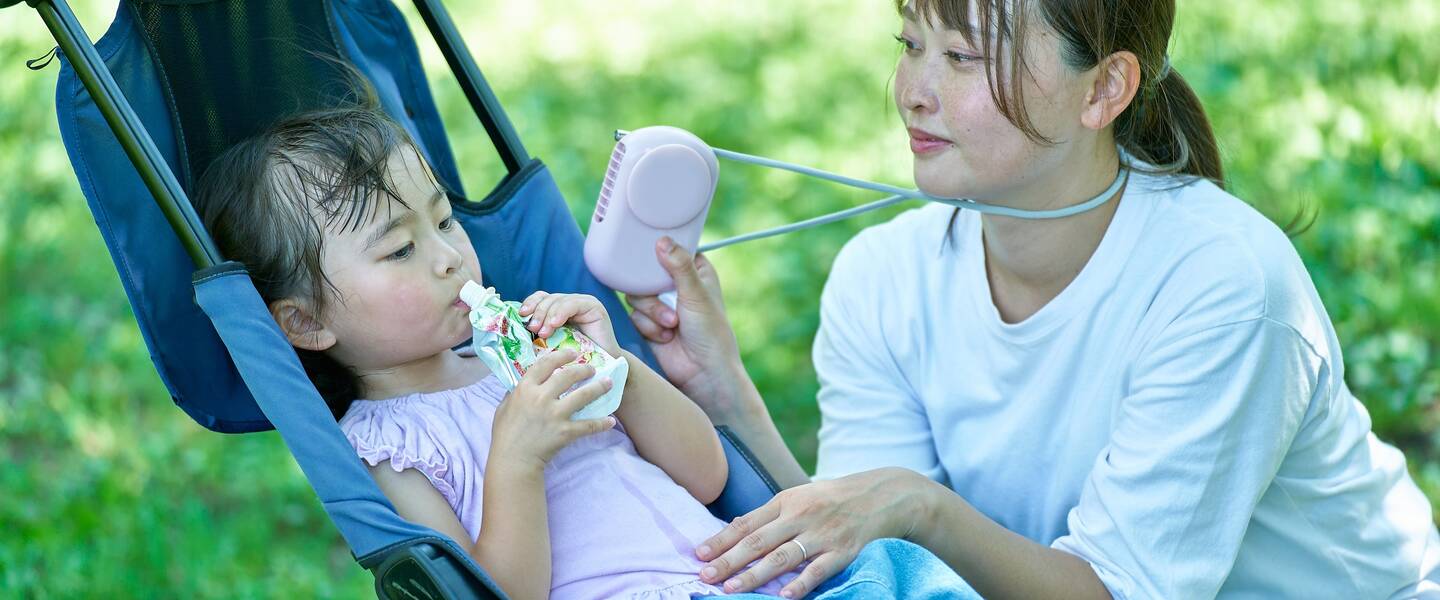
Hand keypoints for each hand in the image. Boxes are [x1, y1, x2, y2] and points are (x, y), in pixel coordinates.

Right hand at [490, 349, 617, 470]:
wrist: (513, 459)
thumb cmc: (505, 434)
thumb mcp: (504, 407)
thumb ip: (515, 393)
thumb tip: (524, 383)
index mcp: (525, 388)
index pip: (546, 364)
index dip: (561, 355)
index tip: (572, 353)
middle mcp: (541, 397)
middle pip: (568, 375)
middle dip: (584, 369)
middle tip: (592, 369)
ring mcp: (555, 414)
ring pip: (583, 395)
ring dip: (599, 387)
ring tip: (608, 383)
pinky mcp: (565, 431)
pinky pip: (588, 425)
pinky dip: (601, 423)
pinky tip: (610, 421)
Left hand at [518, 292, 620, 356]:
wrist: (600, 369)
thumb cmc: (574, 360)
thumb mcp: (552, 344)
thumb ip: (539, 333)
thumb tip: (516, 330)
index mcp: (558, 309)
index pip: (541, 298)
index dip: (530, 303)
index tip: (521, 315)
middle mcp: (570, 303)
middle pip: (548, 299)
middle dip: (537, 312)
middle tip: (532, 328)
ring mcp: (582, 302)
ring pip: (559, 300)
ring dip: (548, 315)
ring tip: (543, 332)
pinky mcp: (593, 306)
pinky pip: (573, 304)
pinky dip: (561, 312)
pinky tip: (555, 323)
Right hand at [625, 237, 747, 416]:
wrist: (702, 373)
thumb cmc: (709, 332)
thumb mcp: (696, 294)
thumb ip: (679, 267)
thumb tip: (662, 240)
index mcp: (694, 270)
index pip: (671, 249)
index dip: (660, 253)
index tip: (653, 256)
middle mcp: (675, 285)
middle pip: (646, 271)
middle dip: (654, 291)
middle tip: (667, 300)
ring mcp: (660, 304)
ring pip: (637, 294)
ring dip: (653, 311)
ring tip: (672, 324)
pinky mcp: (648, 323)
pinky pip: (634, 314)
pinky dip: (648, 326)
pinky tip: (665, 337)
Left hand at [694, 467, 937, 597]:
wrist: (883, 495)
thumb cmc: (833, 498)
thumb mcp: (800, 497)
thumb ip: (771, 515)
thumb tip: (735, 530)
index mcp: (787, 501)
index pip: (747, 522)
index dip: (721, 539)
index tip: (699, 554)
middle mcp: (801, 515)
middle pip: (758, 541)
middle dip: (729, 560)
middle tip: (705, 575)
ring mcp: (822, 534)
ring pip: (782, 558)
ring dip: (754, 575)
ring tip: (731, 588)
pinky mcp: (843, 552)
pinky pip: (817, 571)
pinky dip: (799, 584)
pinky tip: (781, 596)